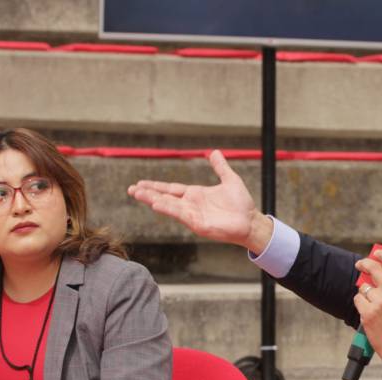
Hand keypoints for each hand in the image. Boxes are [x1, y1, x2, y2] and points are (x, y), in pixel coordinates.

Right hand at [127, 150, 273, 253]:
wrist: (251, 221)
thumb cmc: (242, 204)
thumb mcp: (230, 180)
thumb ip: (220, 167)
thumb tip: (213, 152)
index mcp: (195, 195)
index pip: (171, 189)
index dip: (155, 186)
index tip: (140, 184)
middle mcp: (191, 205)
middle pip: (164, 197)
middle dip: (147, 193)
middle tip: (130, 189)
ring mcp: (193, 215)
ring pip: (168, 205)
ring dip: (152, 200)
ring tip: (137, 194)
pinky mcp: (198, 224)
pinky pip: (180, 214)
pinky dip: (168, 208)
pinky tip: (156, 204)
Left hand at [354, 249, 381, 374]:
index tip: (377, 253)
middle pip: (373, 268)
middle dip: (365, 263)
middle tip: (361, 264)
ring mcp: (378, 302)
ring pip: (364, 286)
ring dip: (366, 291)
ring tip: (372, 299)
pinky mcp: (367, 313)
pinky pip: (358, 299)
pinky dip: (361, 302)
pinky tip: (368, 308)